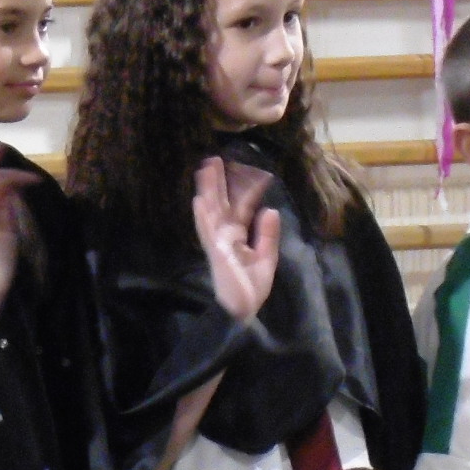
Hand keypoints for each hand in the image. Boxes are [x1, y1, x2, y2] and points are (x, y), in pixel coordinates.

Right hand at [192, 157, 281, 322]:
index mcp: (237, 236)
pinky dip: (203, 216)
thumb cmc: (250, 287)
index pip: (239, 208)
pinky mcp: (215, 252)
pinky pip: (208, 231)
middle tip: (213, 159)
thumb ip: (267, 235)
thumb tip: (270, 210)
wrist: (241, 310)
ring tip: (205, 169)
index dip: (239, 189)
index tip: (237, 169)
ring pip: (211, 211)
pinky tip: (199, 200)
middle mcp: (225, 235)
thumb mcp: (265, 257)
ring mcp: (218, 242)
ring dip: (208, 191)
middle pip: (221, 204)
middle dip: (217, 182)